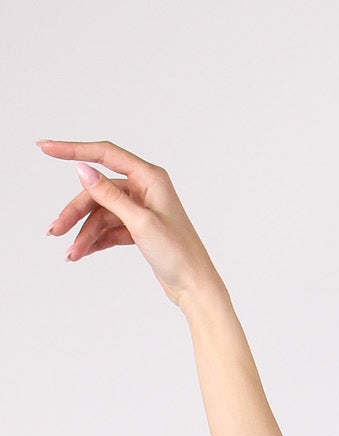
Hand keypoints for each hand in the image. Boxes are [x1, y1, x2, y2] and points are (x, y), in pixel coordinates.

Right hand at [38, 137, 222, 309]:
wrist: (195, 287)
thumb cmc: (179, 254)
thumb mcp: (140, 222)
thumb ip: (109, 195)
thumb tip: (82, 170)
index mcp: (150, 178)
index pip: (104, 154)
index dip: (72, 150)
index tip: (45, 148)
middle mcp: (144, 189)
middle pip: (97, 192)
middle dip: (75, 212)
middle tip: (55, 230)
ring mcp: (140, 209)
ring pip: (101, 214)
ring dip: (84, 233)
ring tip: (72, 254)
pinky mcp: (138, 228)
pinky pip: (108, 229)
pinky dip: (95, 240)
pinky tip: (82, 253)